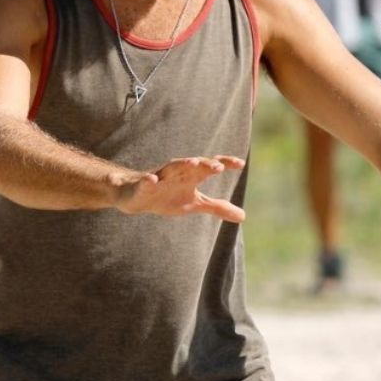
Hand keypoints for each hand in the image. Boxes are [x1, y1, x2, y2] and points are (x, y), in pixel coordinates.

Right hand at [117, 155, 246, 222]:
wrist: (137, 198)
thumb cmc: (168, 196)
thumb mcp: (195, 203)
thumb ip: (217, 207)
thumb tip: (243, 216)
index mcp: (191, 176)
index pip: (210, 166)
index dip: (224, 163)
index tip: (240, 164)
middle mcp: (177, 172)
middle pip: (193, 165)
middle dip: (205, 164)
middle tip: (218, 167)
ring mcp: (160, 177)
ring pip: (171, 168)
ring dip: (181, 164)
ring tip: (192, 163)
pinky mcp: (143, 185)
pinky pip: (146, 181)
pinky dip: (149, 180)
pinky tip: (152, 180)